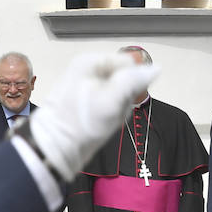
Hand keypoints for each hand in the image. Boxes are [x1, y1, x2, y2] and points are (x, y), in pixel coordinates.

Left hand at [28, 52, 155, 178]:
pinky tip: (101, 123)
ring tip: (104, 119)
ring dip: (118, 108)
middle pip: (125, 78)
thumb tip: (155, 68)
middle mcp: (88, 71)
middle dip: (124, 97)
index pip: (128, 63)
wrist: (56, 149)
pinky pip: (110, 105)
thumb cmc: (80, 124)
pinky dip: (110, 115)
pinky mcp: (88, 103)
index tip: (123, 98)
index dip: (132, 82)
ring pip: (119, 94)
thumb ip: (133, 81)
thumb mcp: (111, 101)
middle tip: (110, 112)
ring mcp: (88, 87)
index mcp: (90, 62)